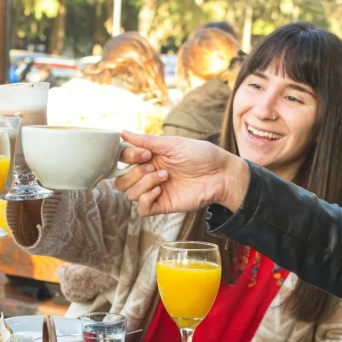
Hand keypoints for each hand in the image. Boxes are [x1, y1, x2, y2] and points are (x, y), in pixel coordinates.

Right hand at [113, 132, 249, 214]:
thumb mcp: (172, 143)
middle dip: (133, 172)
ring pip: (129, 194)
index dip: (127, 157)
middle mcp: (147, 175)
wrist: (221, 174)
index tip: (145, 153)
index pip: (122, 160)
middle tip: (153, 165)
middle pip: (120, 180)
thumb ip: (146, 141)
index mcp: (147, 158)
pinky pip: (141, 209)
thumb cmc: (201, 155)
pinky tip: (161, 190)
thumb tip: (122, 133)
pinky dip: (147, 198)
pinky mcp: (161, 205)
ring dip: (144, 183)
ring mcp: (153, 191)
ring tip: (164, 176)